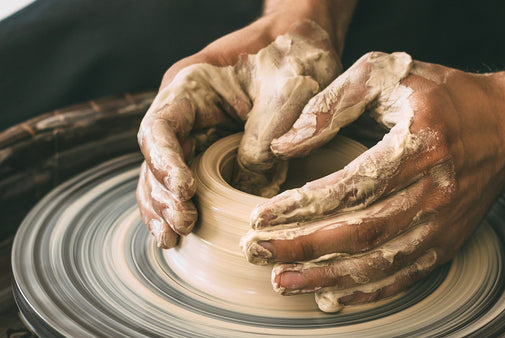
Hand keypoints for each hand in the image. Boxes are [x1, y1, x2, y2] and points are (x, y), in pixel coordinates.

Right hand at [136, 15, 343, 247]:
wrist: (306, 44)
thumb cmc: (294, 58)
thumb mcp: (286, 94)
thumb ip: (263, 140)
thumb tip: (248, 188)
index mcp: (191, 86)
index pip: (160, 127)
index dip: (165, 162)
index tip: (185, 191)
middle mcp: (186, 112)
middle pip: (155, 158)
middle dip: (164, 194)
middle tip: (184, 224)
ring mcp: (197, 133)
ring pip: (164, 175)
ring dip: (165, 208)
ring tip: (173, 238)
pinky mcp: (213, 152)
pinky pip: (188, 181)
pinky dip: (182, 206)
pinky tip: (181, 234)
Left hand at [242, 52, 504, 311]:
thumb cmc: (441, 96)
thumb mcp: (387, 74)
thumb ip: (333, 104)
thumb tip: (284, 146)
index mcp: (418, 144)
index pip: (351, 186)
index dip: (302, 206)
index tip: (260, 217)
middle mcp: (434, 191)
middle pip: (359, 233)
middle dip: (302, 248)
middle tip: (255, 252)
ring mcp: (443, 224)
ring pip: (378, 263)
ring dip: (326, 278)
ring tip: (281, 281)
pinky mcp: (446, 243)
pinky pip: (403, 277)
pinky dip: (365, 292)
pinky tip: (330, 297)